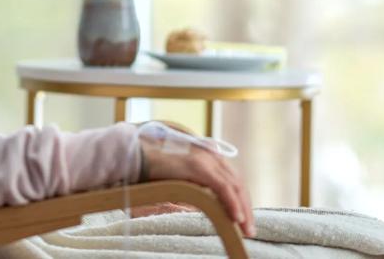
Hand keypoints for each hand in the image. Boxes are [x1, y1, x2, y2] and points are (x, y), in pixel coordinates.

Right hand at [140, 138, 255, 236]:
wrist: (134, 155)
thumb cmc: (151, 168)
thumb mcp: (178, 179)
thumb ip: (194, 187)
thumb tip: (204, 206)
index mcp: (208, 155)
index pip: (232, 179)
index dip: (240, 200)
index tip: (243, 219)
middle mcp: (210, 154)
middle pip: (237, 183)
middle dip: (246, 208)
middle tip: (249, 230)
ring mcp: (205, 158)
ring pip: (234, 186)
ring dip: (243, 210)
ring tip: (245, 230)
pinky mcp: (197, 165)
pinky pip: (221, 187)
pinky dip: (231, 203)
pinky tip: (236, 218)